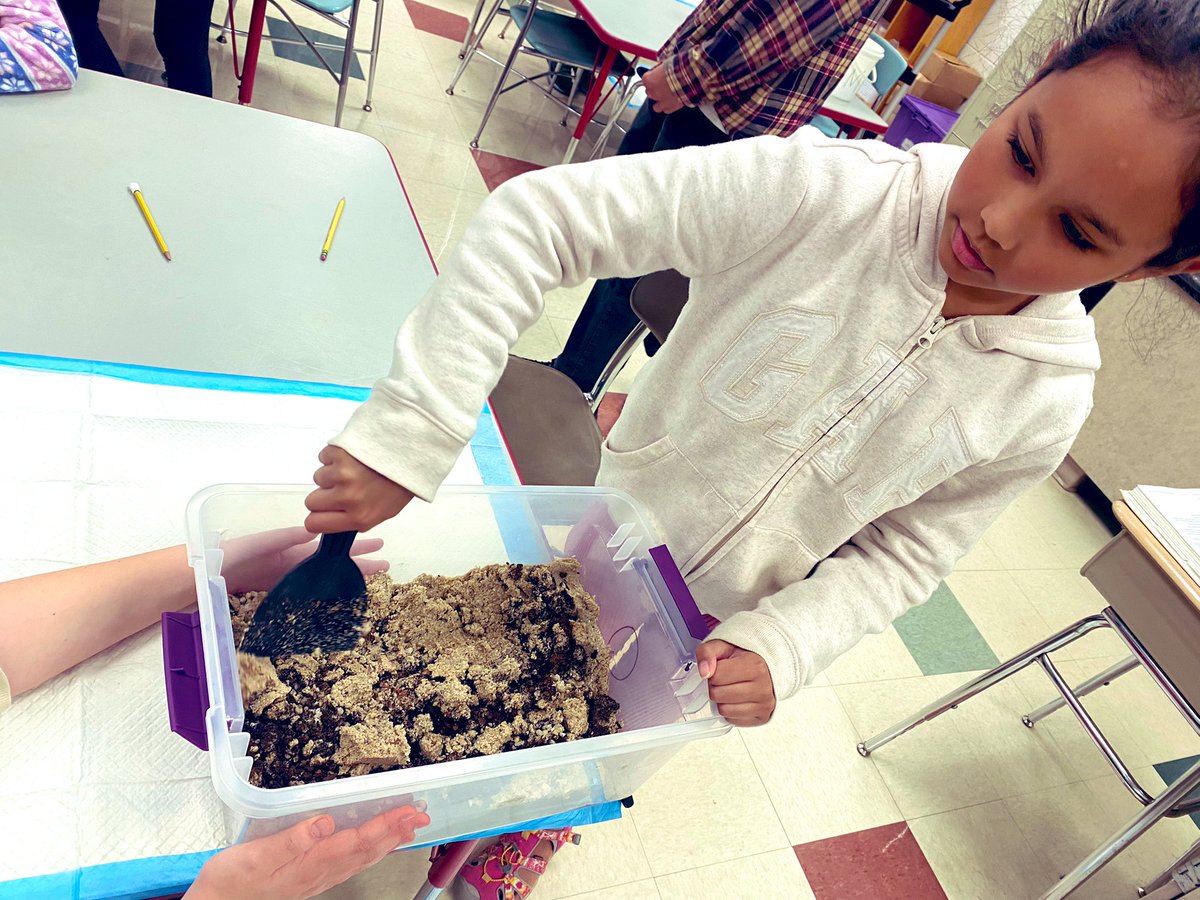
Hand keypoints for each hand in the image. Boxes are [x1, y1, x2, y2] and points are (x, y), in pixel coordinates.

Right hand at [185, 806, 430, 899]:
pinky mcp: (308, 879)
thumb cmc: (230, 882)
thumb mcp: (254, 857)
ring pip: (360, 859)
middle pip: (366, 851)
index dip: (385, 825)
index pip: (357, 841)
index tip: (408, 812)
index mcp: (309, 863)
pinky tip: (372, 847)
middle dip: (395, 832)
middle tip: (420, 815)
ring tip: (407, 828)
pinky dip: (367, 852)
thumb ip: (290, 840)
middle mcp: (318, 873)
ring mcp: (315, 878)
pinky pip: (348, 864)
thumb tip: (324, 821)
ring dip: (386, 842)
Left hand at [221, 528, 389, 593]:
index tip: (377, 541)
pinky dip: (323, 592)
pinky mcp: (273, 591)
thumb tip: (310, 532)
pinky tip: (337, 597)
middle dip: (357, 559)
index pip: (328, 543)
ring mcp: (282, 575)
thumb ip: (278, 539)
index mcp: (286, 544)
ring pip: (322, 575)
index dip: (352, 544)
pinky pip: (305, 590)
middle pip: (330, 558)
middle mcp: (289, 558)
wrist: (193, 579)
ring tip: (369, 579)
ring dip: (344, 577)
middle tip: (385, 561)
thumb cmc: (219, 559)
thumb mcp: (251, 544)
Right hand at [305, 445, 415, 533]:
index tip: (322, 511)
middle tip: (343, 486)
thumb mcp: (384, 511)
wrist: (412, 451)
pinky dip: (334, 456)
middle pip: (312, 501)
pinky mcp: (339, 453)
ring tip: (356, 468)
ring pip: (319, 477)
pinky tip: (354, 456)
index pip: (314, 524)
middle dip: (324, 494)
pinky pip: (324, 457)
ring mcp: (342, 474)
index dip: (317, 517)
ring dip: (332, 473)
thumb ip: (355, 519)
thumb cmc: (400, 482)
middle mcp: (348, 498)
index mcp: (359, 517)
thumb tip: (331, 520)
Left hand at [641, 64, 685, 113]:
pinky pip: (666, 110)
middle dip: (655, 89)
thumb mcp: (666, 63)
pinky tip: (673, 101)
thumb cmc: (678, 68)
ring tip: (667, 96)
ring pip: (656, 106)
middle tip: (663, 85)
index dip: (653, 77)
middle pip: (649, 92)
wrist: (690, 77)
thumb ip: (661, 68)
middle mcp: (652, 92)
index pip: (646, 79)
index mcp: (648, 80)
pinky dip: (669, 107)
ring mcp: (661, 101)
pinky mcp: (671, 108)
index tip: (657, 75)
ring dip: (660, 102)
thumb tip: (662, 68)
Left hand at [696, 640, 775, 726]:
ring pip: (724, 710)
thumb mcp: (723, 646)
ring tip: (731, 689)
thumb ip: (707, 652)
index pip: (715, 677)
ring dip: (722, 701)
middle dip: (716, 687)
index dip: (712, 673)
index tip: (721, 669)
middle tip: (725, 679)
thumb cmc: (744, 658)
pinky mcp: (762, 717)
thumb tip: (704, 672)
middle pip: (717, 695)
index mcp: (755, 666)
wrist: (767, 669)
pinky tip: (737, 700)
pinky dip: (730, 711)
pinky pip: (732, 720)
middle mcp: (763, 687)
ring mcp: (764, 704)